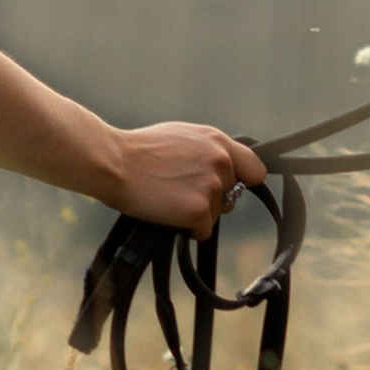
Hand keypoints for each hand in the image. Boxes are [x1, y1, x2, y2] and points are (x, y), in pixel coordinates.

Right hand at [113, 124, 268, 234]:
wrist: (114, 163)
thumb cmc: (139, 150)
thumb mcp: (181, 137)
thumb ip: (208, 150)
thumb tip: (225, 168)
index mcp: (217, 141)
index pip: (255, 169)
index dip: (242, 181)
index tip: (227, 189)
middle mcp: (221, 161)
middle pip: (232, 196)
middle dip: (211, 199)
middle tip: (179, 193)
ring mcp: (212, 186)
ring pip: (216, 215)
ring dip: (196, 215)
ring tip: (167, 200)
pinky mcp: (199, 210)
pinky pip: (203, 232)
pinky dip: (187, 230)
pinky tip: (167, 215)